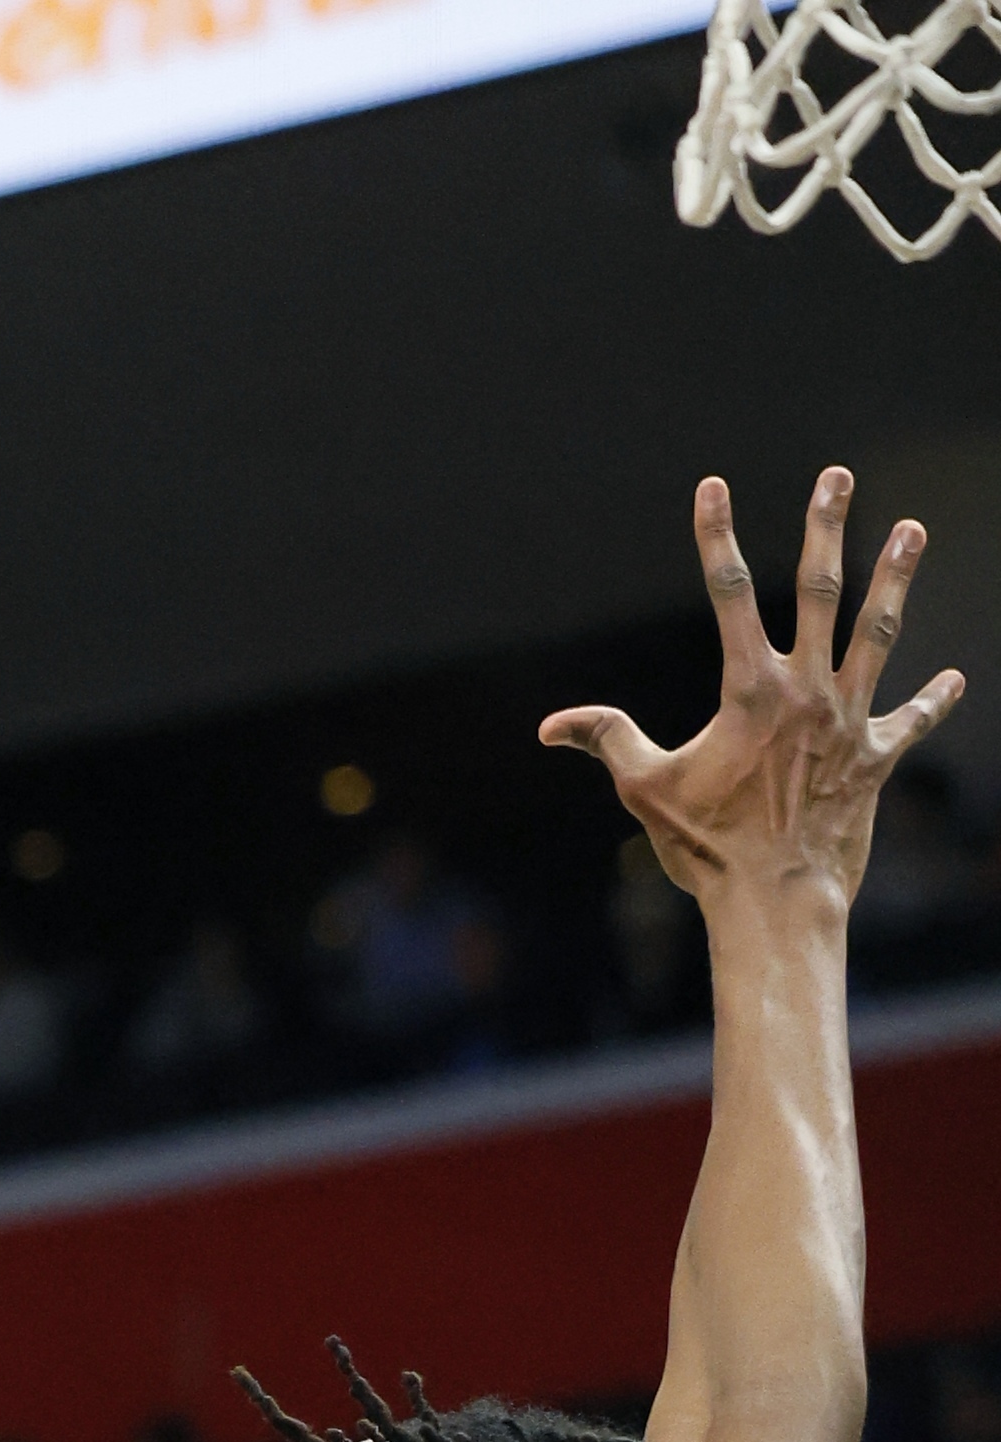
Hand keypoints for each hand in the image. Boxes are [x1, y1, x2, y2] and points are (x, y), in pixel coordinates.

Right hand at [542, 469, 961, 913]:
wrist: (775, 901)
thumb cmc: (708, 848)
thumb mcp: (647, 790)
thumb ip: (608, 742)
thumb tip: (551, 727)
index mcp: (751, 690)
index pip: (727, 594)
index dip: (716, 537)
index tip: (713, 487)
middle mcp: (807, 690)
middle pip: (820, 589)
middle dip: (827, 527)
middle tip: (838, 476)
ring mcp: (848, 721)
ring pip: (877, 632)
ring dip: (895, 577)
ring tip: (912, 530)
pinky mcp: (876, 758)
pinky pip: (911, 722)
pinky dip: (931, 702)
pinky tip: (954, 680)